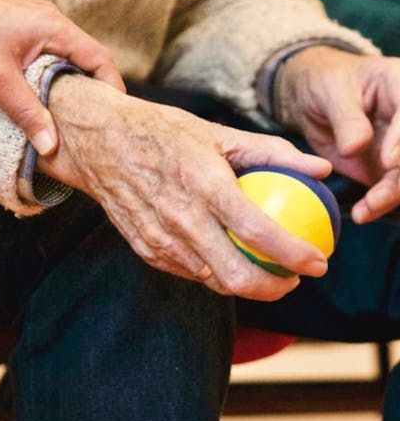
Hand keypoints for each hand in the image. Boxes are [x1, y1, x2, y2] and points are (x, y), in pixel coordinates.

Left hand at [0, 0, 124, 154]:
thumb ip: (28, 113)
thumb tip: (51, 146)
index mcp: (53, 26)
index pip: (99, 57)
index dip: (112, 87)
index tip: (114, 116)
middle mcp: (50, 21)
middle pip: (87, 58)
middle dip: (94, 89)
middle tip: (96, 121)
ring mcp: (36, 24)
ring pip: (68, 58)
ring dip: (73, 84)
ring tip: (74, 115)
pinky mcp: (22, 31)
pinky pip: (51, 56)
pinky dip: (55, 77)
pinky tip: (47, 98)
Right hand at [38, 75, 331, 301]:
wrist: (100, 142)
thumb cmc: (161, 132)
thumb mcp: (217, 132)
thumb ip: (272, 152)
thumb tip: (319, 169)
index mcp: (203, 183)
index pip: (258, 232)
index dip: (295, 255)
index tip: (318, 262)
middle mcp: (180, 217)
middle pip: (236, 276)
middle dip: (274, 288)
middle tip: (292, 277)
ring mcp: (159, 238)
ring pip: (213, 281)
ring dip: (245, 283)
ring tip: (263, 269)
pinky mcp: (145, 249)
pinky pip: (188, 273)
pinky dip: (213, 272)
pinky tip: (224, 256)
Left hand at [275, 46, 399, 222]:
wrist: (312, 98)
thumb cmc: (325, 83)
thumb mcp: (330, 91)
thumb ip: (346, 118)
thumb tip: (356, 147)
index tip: (389, 162)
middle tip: (379, 196)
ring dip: (392, 196)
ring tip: (366, 209)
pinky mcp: (389, 168)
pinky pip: (392, 190)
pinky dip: (379, 205)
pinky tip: (363, 213)